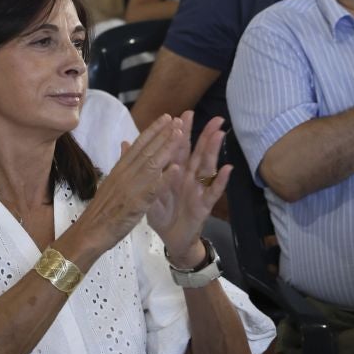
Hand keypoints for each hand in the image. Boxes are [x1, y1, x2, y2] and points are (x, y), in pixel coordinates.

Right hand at [70, 114, 187, 264]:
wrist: (89, 232)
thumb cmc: (101, 210)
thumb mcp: (110, 181)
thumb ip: (122, 163)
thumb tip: (126, 143)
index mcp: (120, 169)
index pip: (139, 145)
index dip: (153, 130)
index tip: (166, 117)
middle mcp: (125, 174)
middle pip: (147, 149)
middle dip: (164, 133)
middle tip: (179, 119)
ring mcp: (130, 188)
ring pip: (152, 164)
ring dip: (167, 148)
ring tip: (181, 134)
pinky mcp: (136, 204)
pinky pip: (153, 189)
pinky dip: (164, 178)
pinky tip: (176, 168)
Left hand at [146, 113, 230, 265]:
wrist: (170, 238)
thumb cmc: (162, 213)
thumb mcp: (147, 190)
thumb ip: (140, 166)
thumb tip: (126, 143)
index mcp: (175, 172)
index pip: (178, 148)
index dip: (180, 132)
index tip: (183, 114)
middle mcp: (189, 177)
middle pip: (197, 153)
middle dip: (204, 135)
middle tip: (215, 118)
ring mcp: (198, 190)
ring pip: (207, 167)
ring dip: (213, 151)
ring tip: (219, 134)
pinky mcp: (203, 205)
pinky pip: (213, 191)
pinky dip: (220, 181)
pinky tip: (227, 169)